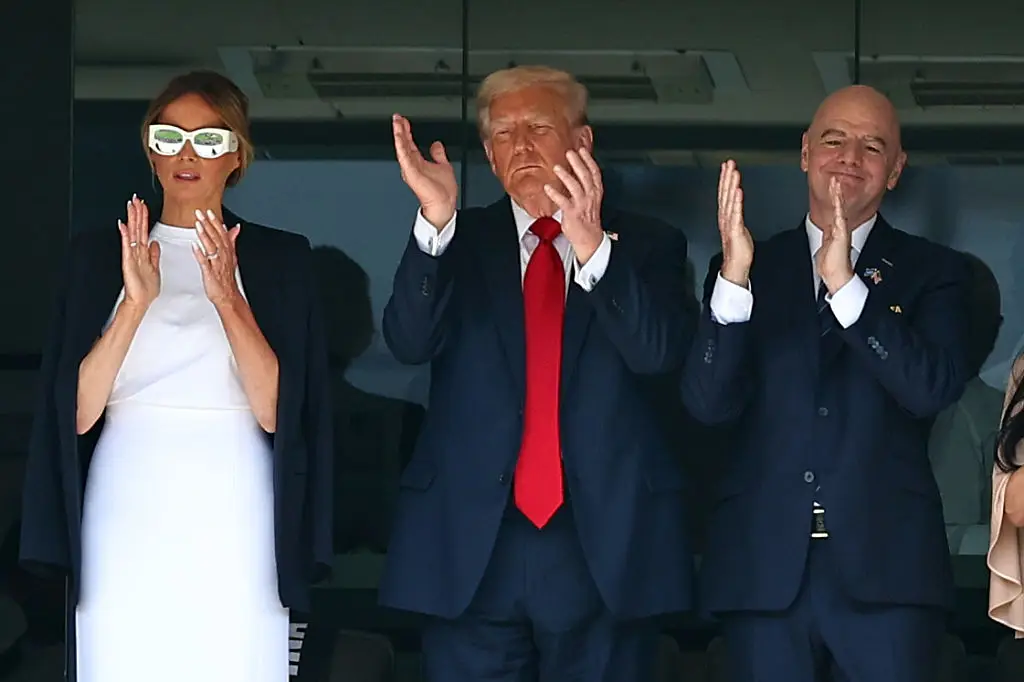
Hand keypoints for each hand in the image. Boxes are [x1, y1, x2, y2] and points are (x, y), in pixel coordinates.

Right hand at [118, 195, 160, 309]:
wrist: (140, 301)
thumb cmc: (146, 289)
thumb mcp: (155, 268)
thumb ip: (154, 255)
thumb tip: (155, 243)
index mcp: (144, 252)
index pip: (144, 230)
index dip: (144, 218)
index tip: (144, 206)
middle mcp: (137, 251)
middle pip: (137, 228)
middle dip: (137, 213)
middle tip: (136, 199)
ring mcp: (132, 255)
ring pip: (133, 233)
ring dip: (132, 219)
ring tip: (131, 205)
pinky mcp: (128, 261)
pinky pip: (127, 246)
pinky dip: (125, 235)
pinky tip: (123, 225)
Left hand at [192, 209, 242, 306]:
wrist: (228, 295)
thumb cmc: (226, 276)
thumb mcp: (231, 256)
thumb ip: (232, 240)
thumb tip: (236, 227)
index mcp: (227, 251)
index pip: (222, 234)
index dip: (215, 222)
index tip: (209, 212)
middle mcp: (223, 256)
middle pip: (216, 238)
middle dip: (208, 225)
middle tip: (200, 214)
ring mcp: (216, 264)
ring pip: (211, 247)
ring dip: (205, 236)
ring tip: (198, 225)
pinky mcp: (210, 273)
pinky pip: (205, 262)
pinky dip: (200, 254)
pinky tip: (194, 246)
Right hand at [393, 114, 456, 228]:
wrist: (444, 204)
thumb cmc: (443, 191)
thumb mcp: (443, 166)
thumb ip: (438, 155)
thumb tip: (436, 145)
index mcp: (419, 163)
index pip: (410, 143)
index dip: (407, 131)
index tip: (404, 121)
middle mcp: (412, 165)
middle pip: (403, 144)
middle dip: (400, 130)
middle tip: (396, 117)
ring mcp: (410, 169)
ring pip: (402, 148)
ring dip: (399, 134)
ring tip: (396, 122)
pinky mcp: (411, 173)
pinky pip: (404, 156)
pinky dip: (401, 145)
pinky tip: (399, 136)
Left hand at [544, 148, 604, 263]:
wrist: (589, 239)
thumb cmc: (587, 219)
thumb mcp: (590, 199)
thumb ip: (584, 185)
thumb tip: (575, 171)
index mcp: (596, 191)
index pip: (595, 172)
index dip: (588, 160)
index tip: (582, 149)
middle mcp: (590, 196)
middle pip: (585, 176)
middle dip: (578, 163)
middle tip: (570, 153)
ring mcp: (582, 204)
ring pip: (575, 186)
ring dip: (566, 176)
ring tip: (557, 168)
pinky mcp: (572, 213)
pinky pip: (563, 201)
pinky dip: (554, 194)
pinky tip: (547, 188)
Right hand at [717, 160, 753, 284]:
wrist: (735, 266)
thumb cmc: (737, 249)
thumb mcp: (738, 228)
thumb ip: (737, 216)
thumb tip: (738, 207)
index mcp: (726, 216)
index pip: (725, 194)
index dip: (725, 180)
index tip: (727, 167)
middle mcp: (725, 218)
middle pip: (725, 194)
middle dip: (727, 178)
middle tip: (729, 163)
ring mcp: (729, 223)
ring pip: (729, 201)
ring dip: (731, 186)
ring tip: (733, 173)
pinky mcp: (735, 230)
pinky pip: (735, 213)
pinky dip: (736, 202)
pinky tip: (737, 191)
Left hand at [816, 176, 854, 293]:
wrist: (836, 274)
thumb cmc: (830, 264)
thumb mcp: (825, 246)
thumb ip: (827, 237)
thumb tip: (826, 231)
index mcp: (836, 230)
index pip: (835, 210)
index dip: (834, 198)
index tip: (832, 187)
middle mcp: (840, 229)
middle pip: (838, 206)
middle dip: (836, 192)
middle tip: (835, 179)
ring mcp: (842, 230)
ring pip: (840, 208)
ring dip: (837, 195)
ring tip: (836, 183)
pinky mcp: (841, 234)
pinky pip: (840, 218)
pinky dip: (839, 207)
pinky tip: (838, 199)